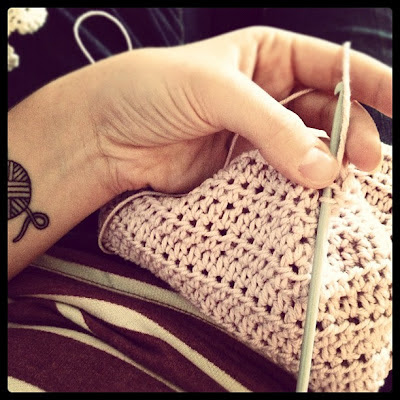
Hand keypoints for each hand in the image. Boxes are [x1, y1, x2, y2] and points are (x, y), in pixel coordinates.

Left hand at [79, 26, 390, 194]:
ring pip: (307, 150)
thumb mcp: (218, 91)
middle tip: (361, 163)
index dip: (374, 84)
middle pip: (328, 114)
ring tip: (335, 185)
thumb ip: (273, 127)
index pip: (333, 68)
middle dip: (350, 136)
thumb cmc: (152, 90)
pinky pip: (279, 177)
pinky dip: (296, 188)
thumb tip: (322, 168)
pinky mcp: (239, 168)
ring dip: (324, 167)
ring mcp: (255, 135)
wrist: (107, 134)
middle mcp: (266, 95)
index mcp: (267, 57)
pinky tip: (305, 196)